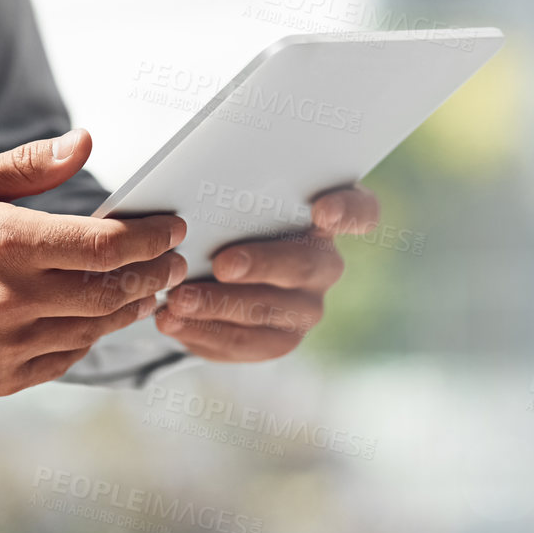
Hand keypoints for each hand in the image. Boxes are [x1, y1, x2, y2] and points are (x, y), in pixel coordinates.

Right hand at [0, 130, 186, 396]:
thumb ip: (30, 166)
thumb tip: (84, 142)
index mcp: (9, 242)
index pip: (106, 245)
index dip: (152, 238)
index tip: (173, 229)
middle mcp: (13, 296)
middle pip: (113, 292)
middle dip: (155, 275)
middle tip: (174, 263)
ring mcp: (8, 341)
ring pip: (95, 329)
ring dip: (128, 309)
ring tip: (144, 291)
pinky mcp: (1, 375)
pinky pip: (66, 358)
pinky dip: (89, 337)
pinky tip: (96, 319)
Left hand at [154, 185, 379, 361]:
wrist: (211, 270)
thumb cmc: (228, 220)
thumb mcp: (233, 200)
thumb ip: (232, 192)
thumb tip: (190, 188)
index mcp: (325, 217)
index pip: (361, 211)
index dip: (348, 211)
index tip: (323, 211)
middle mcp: (324, 264)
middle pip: (306, 266)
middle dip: (262, 265)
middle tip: (222, 264)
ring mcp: (305, 307)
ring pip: (270, 312)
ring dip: (220, 307)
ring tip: (178, 301)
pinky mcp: (279, 339)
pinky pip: (246, 344)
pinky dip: (204, 333)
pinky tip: (172, 322)